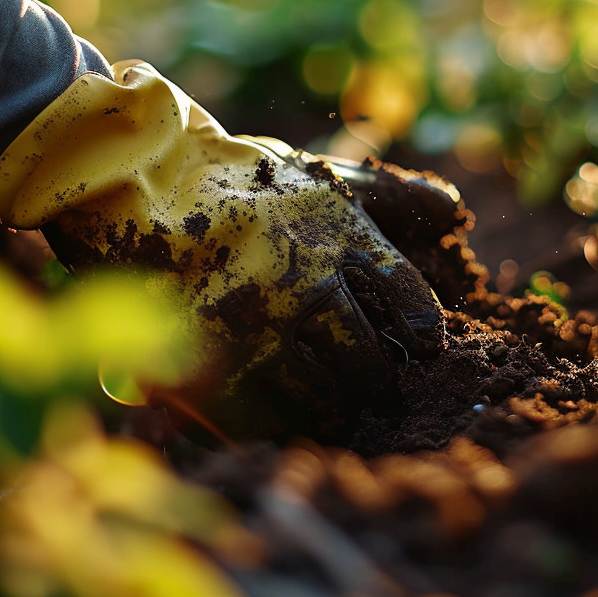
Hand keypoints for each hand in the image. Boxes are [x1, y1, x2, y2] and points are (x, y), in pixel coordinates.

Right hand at [0, 61, 444, 439]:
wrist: (139, 182)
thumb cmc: (242, 180)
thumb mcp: (323, 177)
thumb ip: (393, 196)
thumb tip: (458, 210)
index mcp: (339, 237)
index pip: (407, 299)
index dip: (423, 330)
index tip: (423, 345)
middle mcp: (304, 285)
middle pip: (369, 363)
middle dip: (377, 379)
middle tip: (374, 383)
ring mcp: (254, 328)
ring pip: (319, 398)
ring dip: (330, 402)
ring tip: (328, 396)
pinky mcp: (205, 362)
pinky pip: (262, 419)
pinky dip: (278, 420)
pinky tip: (278, 407)